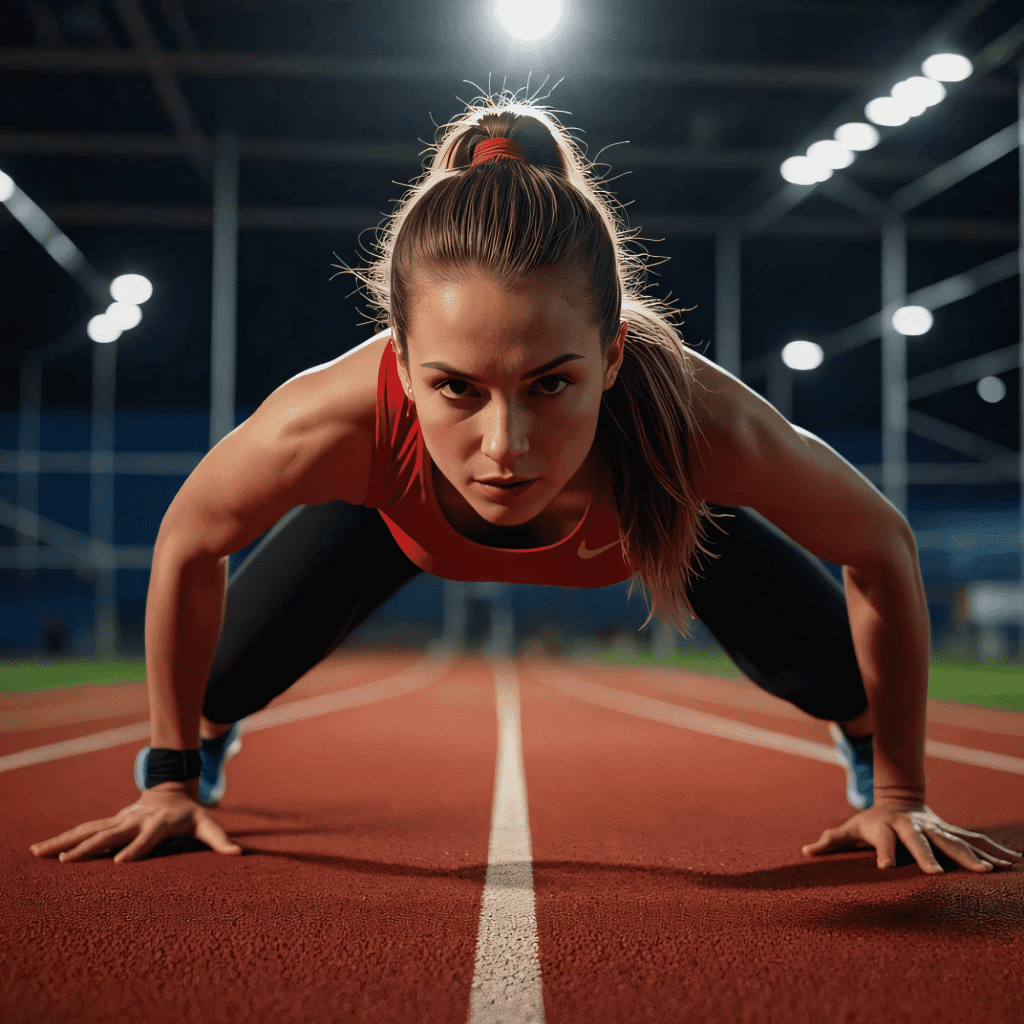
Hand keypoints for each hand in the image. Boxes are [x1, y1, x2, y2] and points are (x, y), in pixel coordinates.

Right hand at [29, 785, 242, 863]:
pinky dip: (63, 840)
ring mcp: (119, 820)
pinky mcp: (109, 823)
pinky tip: (41, 851)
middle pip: (109, 833)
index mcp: (159, 822)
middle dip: (88, 847)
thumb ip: (221, 839)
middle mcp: (135, 819)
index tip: (119, 862)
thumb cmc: (191, 814)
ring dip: (65, 842)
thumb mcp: (208, 824)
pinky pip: (83, 831)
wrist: (172, 790)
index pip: (148, 837)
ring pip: (89, 831)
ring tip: (39, 854)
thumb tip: (239, 853)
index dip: (136, 848)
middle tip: (66, 862)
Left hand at [802, 800, 1022, 873]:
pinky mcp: (952, 832)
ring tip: (992, 872)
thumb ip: (831, 841)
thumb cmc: (871, 820)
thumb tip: (805, 852)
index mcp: (887, 828)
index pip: (882, 842)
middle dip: (931, 857)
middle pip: (922, 842)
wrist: (898, 799)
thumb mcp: (850, 828)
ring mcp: (936, 828)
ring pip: (956, 842)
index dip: (881, 853)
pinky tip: (1014, 863)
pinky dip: (996, 851)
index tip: (883, 868)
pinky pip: (976, 842)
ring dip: (974, 856)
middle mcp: (914, 827)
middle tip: (937, 875)